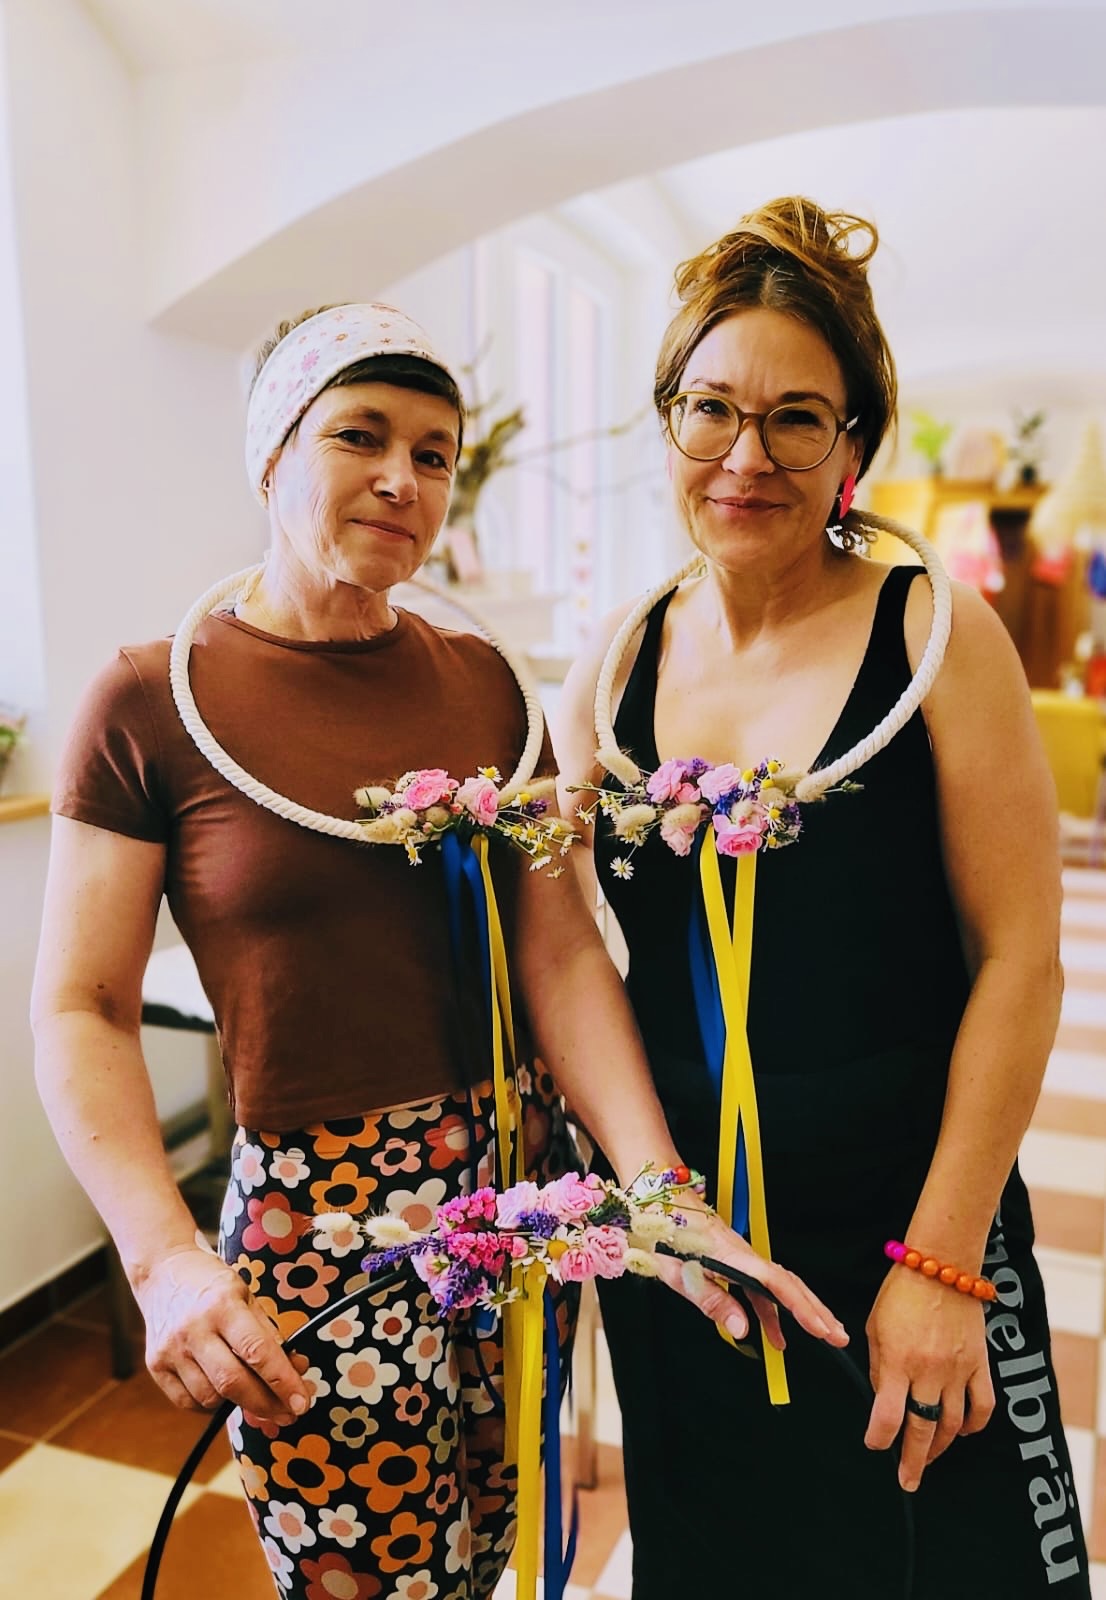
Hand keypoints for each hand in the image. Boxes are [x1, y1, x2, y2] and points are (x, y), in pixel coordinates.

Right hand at [133, 1245, 309, 1423]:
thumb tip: (296, 1369)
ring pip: (210, 1398)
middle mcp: (194, 1329)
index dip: (282, 1381)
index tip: (302, 1401)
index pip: (257, 1351)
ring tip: (254, 1393)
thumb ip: (269, 1333)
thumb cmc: (211, 1284)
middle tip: (288, 1413)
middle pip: (233, 1382)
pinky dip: (210, 1405)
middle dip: (266, 1404)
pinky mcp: (155, 1367)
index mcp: (222, 1304)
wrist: (163, 1272)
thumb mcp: (246, 1295)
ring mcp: (170, 1350)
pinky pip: (188, 1402)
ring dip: (238, 1403)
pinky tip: (223, 1393)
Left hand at [652, 1208, 848, 1350]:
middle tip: (838, 1337)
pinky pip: (762, 1288)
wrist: (655, 1200)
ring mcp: (741, 1257)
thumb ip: (712, 1301)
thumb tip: (742, 1330)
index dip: (801, 1308)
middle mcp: (743, 1254)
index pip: (776, 1284)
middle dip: (816, 1310)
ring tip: (824, 1334)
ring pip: (781, 1284)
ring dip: (803, 1309)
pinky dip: (774, 1311)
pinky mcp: (734, 1261)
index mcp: (731, 1256)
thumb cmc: (661, 1231)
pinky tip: (776, 1333)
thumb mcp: (677, 1273)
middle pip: (789, 1283)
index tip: (821, 1329)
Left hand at [864, 1266, 994, 1490]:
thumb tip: (886, 1401)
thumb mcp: (875, 1327)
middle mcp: (930, 1370)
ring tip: (928, 1456)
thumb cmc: (901, 1293)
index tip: (875, 1445)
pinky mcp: (980, 1364)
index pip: (888, 1416)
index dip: (880, 1438)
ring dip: (939, 1446)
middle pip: (923, 1430)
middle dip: (913, 1461)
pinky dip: (973, 1426)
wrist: (941, 1265)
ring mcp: (959, 1369)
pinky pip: (983, 1407)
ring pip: (953, 1425)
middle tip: (907, 1481)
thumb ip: (880, 1368)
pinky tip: (962, 1432)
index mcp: (898, 1360)